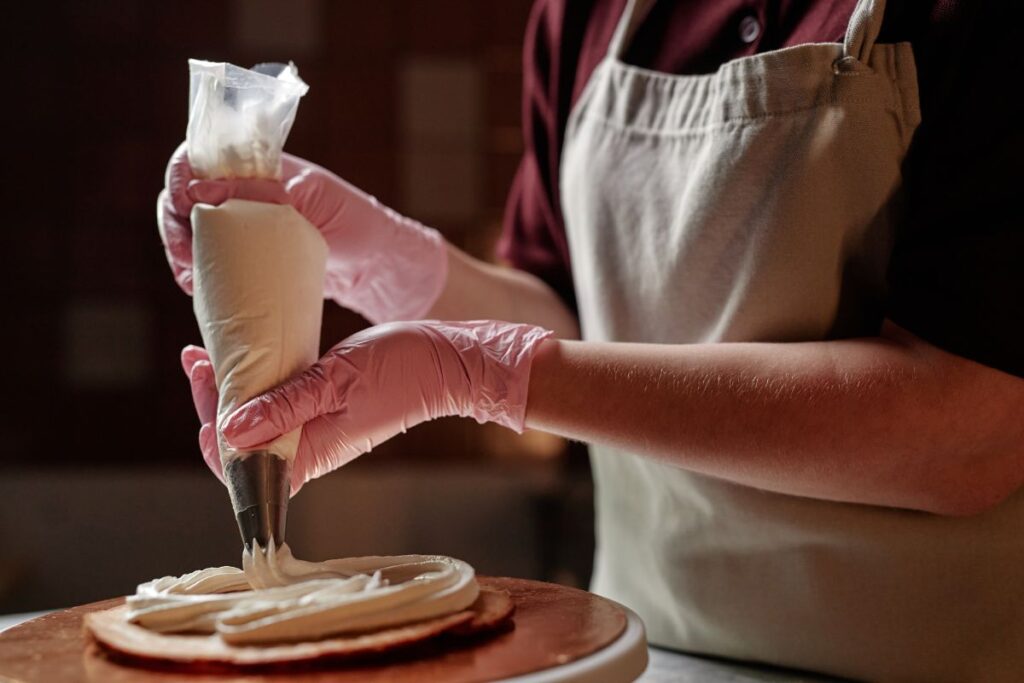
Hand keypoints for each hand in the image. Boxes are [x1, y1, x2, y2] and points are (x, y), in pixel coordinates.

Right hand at [158, 143, 447, 322]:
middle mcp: (245, 192)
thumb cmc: (357, 225)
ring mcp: (243, 226)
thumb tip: (203, 190)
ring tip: (190, 279)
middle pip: (185, 195)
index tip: (182, 205)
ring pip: (190, 229)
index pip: (202, 155)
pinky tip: (197, 290)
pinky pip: (209, 259)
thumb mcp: (316, 202)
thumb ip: (267, 193)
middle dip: (173, 223)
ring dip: (180, 252)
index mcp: (261, 167)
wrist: (380, 268)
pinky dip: (195, 273)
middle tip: (184, 256)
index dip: (180, 176)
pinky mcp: (247, 259)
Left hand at [181, 320, 551, 493]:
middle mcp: (310, 450)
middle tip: (197, 354)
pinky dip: (257, 385)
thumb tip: (229, 431)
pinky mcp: (325, 413)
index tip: (201, 378)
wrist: (450, 363)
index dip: (208, 428)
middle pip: (242, 443)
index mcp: (311, 453)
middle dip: (211, 401)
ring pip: (258, 423)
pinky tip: (246, 359)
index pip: (240, 464)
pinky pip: (279, 408)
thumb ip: (283, 406)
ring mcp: (318, 431)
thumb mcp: (335, 379)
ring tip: (208, 352)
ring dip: (230, 390)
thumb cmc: (402, 369)